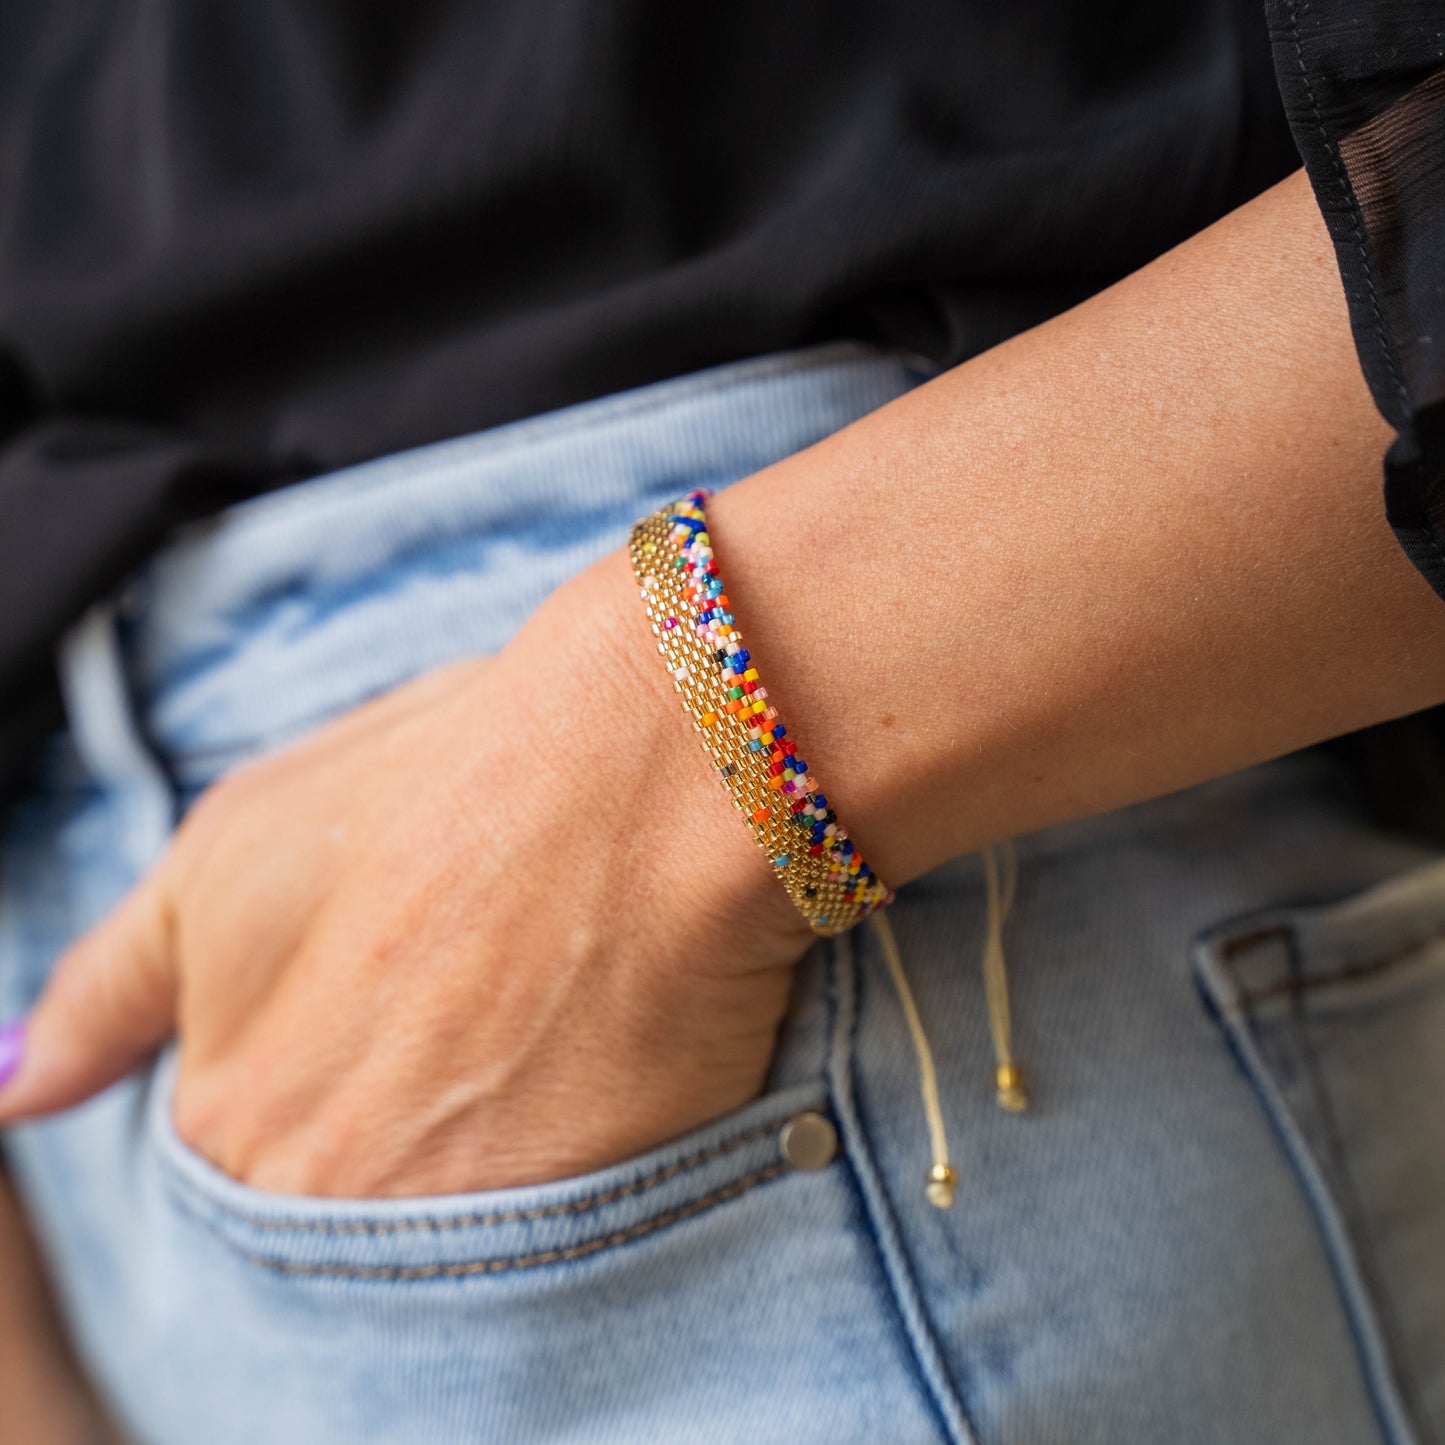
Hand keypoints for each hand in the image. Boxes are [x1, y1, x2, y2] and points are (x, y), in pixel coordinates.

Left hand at [0, 548, 816, 1195]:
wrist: (636, 773)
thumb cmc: (439, 782)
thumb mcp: (233, 851)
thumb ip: (112, 986)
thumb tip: (14, 1091)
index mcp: (226, 1108)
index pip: (249, 1150)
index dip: (331, 1067)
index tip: (392, 1006)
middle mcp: (320, 1193)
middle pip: (345, 1198)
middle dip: (392, 1120)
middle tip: (470, 1010)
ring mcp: (457, 1220)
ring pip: (447, 1225)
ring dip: (483, 1151)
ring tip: (541, 1029)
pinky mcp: (587, 1223)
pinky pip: (558, 1232)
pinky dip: (574, 1167)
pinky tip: (603, 1059)